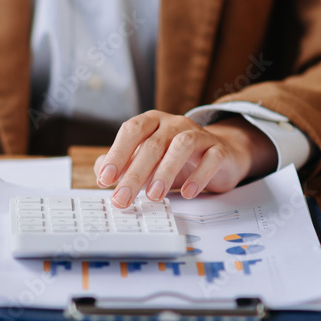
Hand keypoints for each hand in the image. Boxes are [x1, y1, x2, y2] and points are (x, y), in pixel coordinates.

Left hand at [93, 111, 276, 207]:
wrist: (219, 155)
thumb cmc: (174, 158)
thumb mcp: (145, 161)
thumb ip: (122, 164)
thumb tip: (101, 174)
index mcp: (152, 122)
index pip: (131, 131)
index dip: (117, 154)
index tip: (105, 179)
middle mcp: (174, 123)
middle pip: (152, 145)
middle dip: (135, 174)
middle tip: (123, 198)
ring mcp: (198, 134)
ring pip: (181, 146)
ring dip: (165, 171)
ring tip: (154, 196)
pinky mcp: (218, 149)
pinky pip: (211, 159)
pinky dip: (199, 176)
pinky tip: (188, 193)